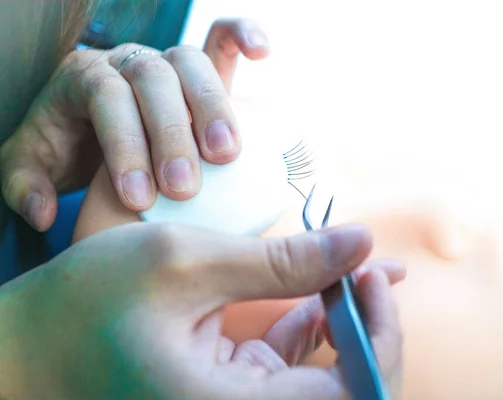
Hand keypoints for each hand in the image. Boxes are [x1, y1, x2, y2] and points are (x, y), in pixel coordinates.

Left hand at [0, 19, 268, 231]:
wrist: (87, 126)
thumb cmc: (63, 146)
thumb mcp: (30, 165)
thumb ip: (24, 186)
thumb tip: (44, 212)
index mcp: (83, 77)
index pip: (107, 98)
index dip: (125, 144)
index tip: (140, 198)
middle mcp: (126, 62)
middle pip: (153, 78)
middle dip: (172, 133)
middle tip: (184, 187)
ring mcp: (164, 62)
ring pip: (192, 64)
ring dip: (213, 106)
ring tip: (227, 154)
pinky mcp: (195, 71)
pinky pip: (219, 40)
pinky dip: (241, 39)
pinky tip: (262, 52)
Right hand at [0, 223, 403, 399]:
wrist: (33, 341)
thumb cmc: (88, 303)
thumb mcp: (185, 263)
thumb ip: (280, 260)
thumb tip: (362, 244)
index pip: (352, 397)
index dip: (380, 339)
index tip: (372, 276)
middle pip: (348, 391)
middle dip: (371, 329)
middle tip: (369, 270)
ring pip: (326, 375)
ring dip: (349, 321)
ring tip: (358, 269)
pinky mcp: (233, 386)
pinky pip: (292, 362)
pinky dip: (314, 321)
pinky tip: (321, 283)